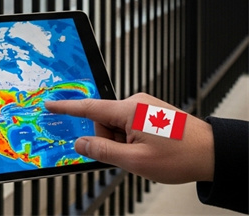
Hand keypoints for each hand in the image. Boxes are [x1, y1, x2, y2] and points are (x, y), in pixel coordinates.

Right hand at [45, 92, 214, 183]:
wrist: (214, 153)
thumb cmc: (181, 156)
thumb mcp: (136, 161)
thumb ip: (103, 151)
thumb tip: (81, 144)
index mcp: (129, 110)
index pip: (88, 107)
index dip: (65, 107)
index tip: (49, 105)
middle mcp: (135, 102)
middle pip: (103, 121)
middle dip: (109, 140)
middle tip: (129, 157)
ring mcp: (144, 106)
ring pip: (117, 125)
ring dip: (123, 142)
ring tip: (145, 154)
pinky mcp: (151, 112)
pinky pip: (129, 125)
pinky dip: (132, 139)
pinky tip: (149, 150)